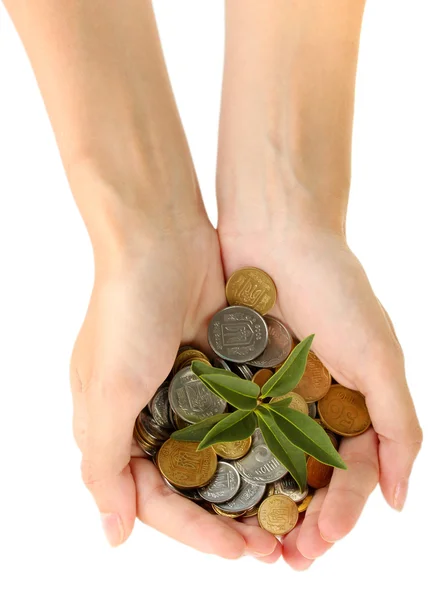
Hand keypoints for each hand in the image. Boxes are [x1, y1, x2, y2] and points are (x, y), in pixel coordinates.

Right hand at [70, 218, 280, 559]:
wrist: (161, 240)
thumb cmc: (125, 313)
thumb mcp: (104, 391)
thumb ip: (104, 463)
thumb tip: (112, 534)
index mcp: (118, 428)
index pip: (154, 499)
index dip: (193, 531)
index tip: (236, 550)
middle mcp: (152, 416)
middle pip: (193, 485)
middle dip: (228, 518)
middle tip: (271, 548)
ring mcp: (188, 392)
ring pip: (223, 455)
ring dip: (251, 485)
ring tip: (289, 516)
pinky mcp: (218, 368)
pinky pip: (242, 415)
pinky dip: (261, 439)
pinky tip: (292, 462)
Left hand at [219, 223, 421, 567]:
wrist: (278, 230)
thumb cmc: (335, 287)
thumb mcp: (379, 356)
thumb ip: (398, 427)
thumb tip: (400, 501)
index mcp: (354, 400)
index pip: (352, 472)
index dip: (342, 512)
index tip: (321, 543)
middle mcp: (313, 401)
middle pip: (309, 476)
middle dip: (301, 520)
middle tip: (286, 559)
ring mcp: (272, 390)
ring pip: (268, 461)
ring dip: (264, 502)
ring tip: (252, 542)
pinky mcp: (235, 374)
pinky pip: (232, 427)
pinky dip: (230, 460)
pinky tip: (220, 489)